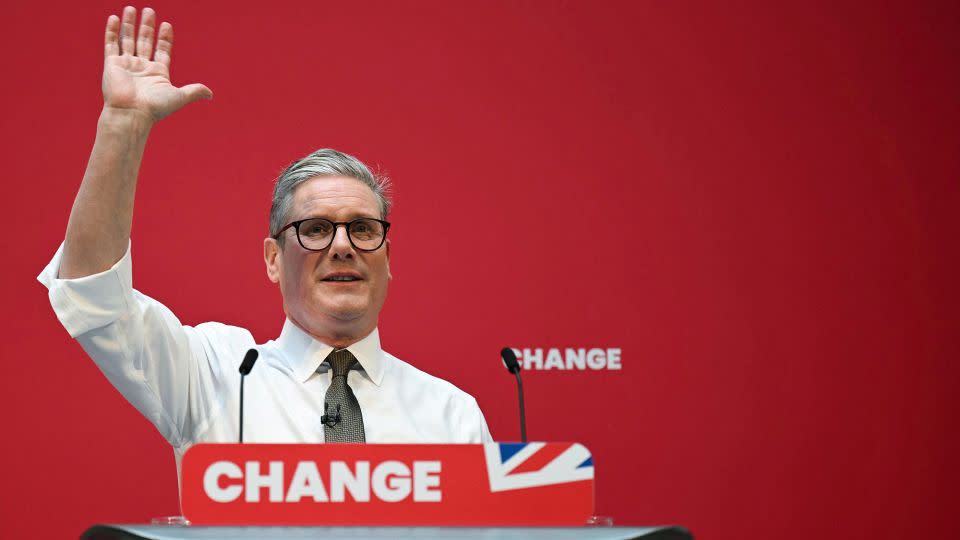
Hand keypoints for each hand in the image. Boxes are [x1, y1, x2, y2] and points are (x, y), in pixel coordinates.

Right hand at [102, 6, 211, 122]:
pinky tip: (114, 18)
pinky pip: (111, 44)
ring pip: (127, 39)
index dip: (165, 38)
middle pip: (145, 41)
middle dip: (147, 26)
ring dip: (129, 24)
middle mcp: (142, 67)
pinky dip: (112, 31)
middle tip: (149, 10)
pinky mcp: (112, 64)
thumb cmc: (155, 107)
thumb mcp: (179, 96)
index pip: (162, 50)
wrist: (131, 114)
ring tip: (130, 8)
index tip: (167, 25)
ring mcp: (126, 65)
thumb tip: (210, 94)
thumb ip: (194, 91)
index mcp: (158, 73)